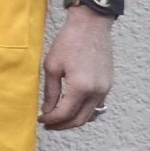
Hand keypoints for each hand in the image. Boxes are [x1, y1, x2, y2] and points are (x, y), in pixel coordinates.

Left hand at [40, 5, 115, 129]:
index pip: (65, 113)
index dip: (51, 119)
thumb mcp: (52, 66)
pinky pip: (97, 105)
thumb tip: (47, 110)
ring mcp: (105, 89)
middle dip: (62, 125)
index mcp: (81, 88)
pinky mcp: (108, 84)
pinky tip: (72, 107)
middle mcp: (97, 92)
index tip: (40, 119)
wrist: (91, 25)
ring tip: (58, 118)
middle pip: (80, 119)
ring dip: (74, 120)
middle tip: (48, 124)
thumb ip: (50, 92)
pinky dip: (85, 111)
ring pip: (90, 115)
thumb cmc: (68, 42)